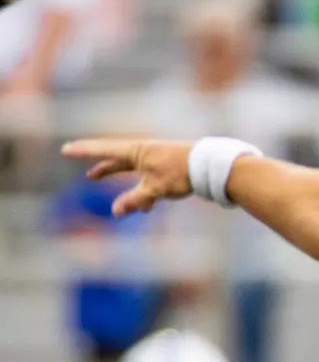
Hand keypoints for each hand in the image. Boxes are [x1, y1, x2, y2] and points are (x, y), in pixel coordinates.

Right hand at [61, 138, 195, 216]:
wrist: (210, 166)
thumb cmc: (181, 172)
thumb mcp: (155, 188)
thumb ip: (135, 200)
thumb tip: (116, 212)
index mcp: (136, 152)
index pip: (104, 150)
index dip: (84, 151)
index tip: (66, 149)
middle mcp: (144, 153)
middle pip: (117, 160)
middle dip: (102, 167)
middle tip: (86, 173)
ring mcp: (156, 160)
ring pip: (133, 172)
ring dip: (122, 182)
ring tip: (111, 191)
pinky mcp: (168, 169)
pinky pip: (149, 181)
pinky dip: (145, 193)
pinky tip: (147, 207)